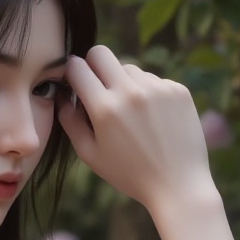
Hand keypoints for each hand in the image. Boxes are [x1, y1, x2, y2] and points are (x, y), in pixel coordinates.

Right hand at [58, 45, 211, 209]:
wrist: (178, 185)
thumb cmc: (130, 174)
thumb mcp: (91, 156)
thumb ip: (71, 123)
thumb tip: (62, 96)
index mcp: (105, 109)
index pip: (77, 67)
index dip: (72, 72)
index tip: (75, 82)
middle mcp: (130, 92)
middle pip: (101, 53)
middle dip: (94, 65)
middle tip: (99, 86)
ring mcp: (157, 88)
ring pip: (129, 69)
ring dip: (125, 84)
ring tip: (133, 116)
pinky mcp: (177, 90)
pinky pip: (154, 80)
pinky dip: (149, 94)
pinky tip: (155, 121)